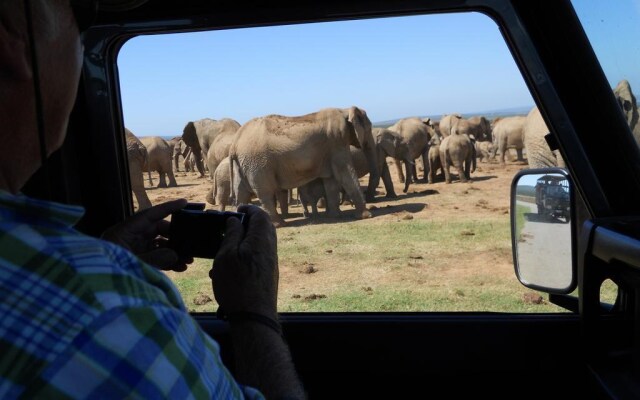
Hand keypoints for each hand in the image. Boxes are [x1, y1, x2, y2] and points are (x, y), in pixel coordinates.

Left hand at [101, 198, 192, 271]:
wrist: (95, 292)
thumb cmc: (109, 272)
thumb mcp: (133, 264)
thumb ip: (155, 258)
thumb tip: (175, 254)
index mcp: (124, 231)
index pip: (149, 215)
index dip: (167, 208)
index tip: (184, 202)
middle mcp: (130, 237)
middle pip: (157, 230)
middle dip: (176, 237)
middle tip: (190, 246)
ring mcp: (134, 249)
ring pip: (159, 245)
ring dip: (174, 252)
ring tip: (188, 261)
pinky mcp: (137, 260)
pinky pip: (156, 256)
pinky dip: (168, 261)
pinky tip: (180, 267)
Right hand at [210, 204, 278, 319]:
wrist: (254, 317)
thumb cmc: (236, 285)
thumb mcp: (226, 256)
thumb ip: (231, 234)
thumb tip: (235, 220)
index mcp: (261, 239)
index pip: (260, 215)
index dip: (249, 209)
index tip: (237, 210)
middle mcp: (270, 249)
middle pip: (263, 228)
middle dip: (247, 224)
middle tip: (231, 226)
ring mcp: (270, 262)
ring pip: (258, 244)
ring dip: (242, 243)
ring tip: (223, 252)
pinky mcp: (268, 275)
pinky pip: (256, 258)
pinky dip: (243, 257)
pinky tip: (227, 270)